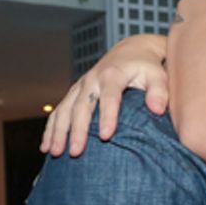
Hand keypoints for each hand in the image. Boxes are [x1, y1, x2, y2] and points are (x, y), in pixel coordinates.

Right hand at [39, 33, 167, 156]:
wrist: (132, 52)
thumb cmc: (147, 67)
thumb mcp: (157, 75)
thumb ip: (159, 91)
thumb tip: (157, 109)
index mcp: (113, 74)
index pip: (109, 97)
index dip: (107, 116)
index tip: (106, 137)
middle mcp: (93, 79)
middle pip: (82, 106)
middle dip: (77, 130)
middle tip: (76, 152)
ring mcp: (81, 86)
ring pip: (65, 109)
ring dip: (58, 131)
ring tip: (55, 152)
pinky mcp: (75, 92)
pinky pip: (59, 111)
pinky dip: (51, 128)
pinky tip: (46, 146)